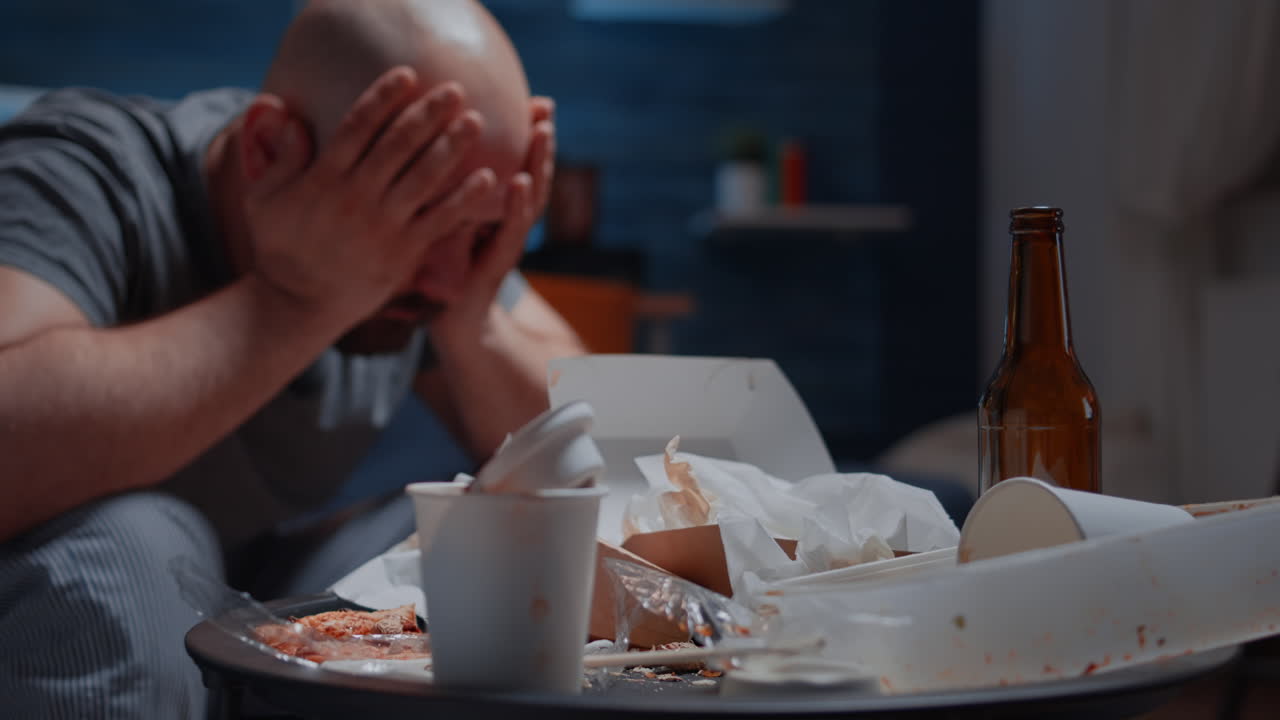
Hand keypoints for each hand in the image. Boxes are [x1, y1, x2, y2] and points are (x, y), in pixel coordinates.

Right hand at [240, 67, 497, 328]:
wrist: (298, 304)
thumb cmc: (280, 246)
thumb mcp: (262, 199)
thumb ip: (278, 157)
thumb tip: (284, 113)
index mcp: (323, 178)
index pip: (357, 127)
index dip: (383, 98)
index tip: (408, 74)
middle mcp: (355, 197)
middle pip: (398, 145)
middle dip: (428, 114)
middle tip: (456, 89)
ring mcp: (382, 225)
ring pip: (423, 178)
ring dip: (452, 147)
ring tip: (476, 121)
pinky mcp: (403, 252)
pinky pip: (439, 220)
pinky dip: (465, 199)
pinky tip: (489, 178)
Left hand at [424, 96, 556, 342]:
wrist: (450, 329)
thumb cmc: (440, 277)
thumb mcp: (441, 227)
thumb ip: (445, 194)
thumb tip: (420, 146)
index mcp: (494, 213)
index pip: (515, 166)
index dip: (524, 137)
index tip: (533, 102)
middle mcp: (505, 226)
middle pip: (528, 176)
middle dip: (538, 143)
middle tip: (544, 108)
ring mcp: (504, 247)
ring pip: (527, 201)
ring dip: (536, 165)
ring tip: (541, 133)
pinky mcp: (493, 269)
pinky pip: (507, 233)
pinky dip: (514, 207)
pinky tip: (517, 181)